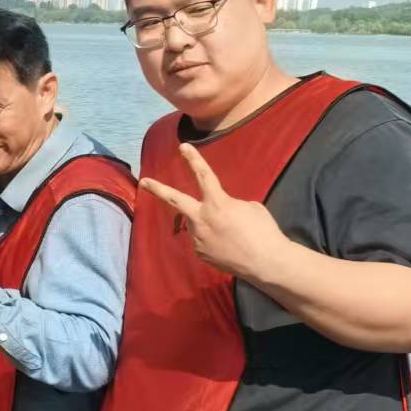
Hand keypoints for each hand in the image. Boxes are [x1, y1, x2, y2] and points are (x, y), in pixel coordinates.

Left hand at [141, 142, 287, 280]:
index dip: (193, 160)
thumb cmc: (263, 231)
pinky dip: (212, 238)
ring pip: (195, 223)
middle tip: (144, 182)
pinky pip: (202, 239)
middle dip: (158, 189)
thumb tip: (219, 210)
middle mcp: (201, 219)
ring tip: (229, 233)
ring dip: (206, 222)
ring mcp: (197, 238)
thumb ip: (228, 204)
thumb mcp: (250, 207)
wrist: (266, 263)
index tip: (183, 147)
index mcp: (217, 203)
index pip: (203, 176)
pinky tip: (227, 245)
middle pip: (174, 200)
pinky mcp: (199, 253)